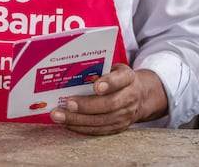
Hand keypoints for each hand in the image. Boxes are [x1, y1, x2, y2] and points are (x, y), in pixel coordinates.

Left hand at [49, 64, 167, 134]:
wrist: (140, 96)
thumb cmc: (118, 78)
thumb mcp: (114, 68)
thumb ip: (99, 69)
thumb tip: (71, 69)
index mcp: (128, 78)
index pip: (120, 80)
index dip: (109, 83)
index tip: (96, 86)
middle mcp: (129, 98)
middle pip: (109, 104)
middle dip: (86, 105)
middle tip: (68, 103)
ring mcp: (125, 115)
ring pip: (101, 121)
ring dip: (77, 120)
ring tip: (59, 116)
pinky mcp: (118, 127)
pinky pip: (98, 130)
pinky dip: (80, 128)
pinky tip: (66, 123)